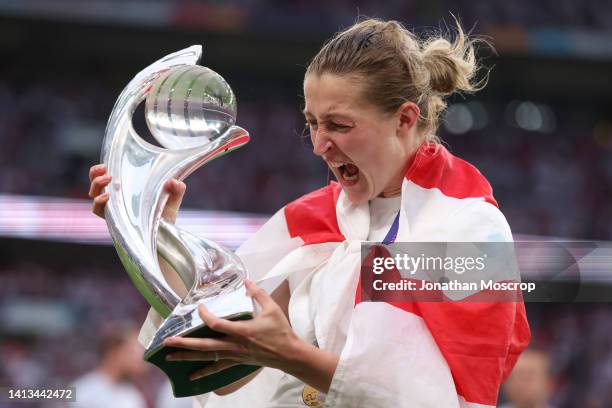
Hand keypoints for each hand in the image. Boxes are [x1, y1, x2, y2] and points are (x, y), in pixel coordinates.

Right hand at [88, 163, 185, 221]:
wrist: (166, 240)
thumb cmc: (166, 218)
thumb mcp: (173, 200)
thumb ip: (177, 189)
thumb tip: (173, 181)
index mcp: (126, 192)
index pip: (106, 179)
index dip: (99, 171)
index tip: (105, 165)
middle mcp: (117, 201)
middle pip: (95, 186)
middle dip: (95, 176)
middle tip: (103, 170)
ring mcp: (114, 212)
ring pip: (94, 197)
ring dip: (96, 186)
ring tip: (108, 179)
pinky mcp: (114, 222)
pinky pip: (100, 212)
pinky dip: (99, 203)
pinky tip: (107, 197)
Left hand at [163, 280, 302, 379]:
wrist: (288, 354)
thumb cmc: (280, 331)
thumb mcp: (272, 308)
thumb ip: (258, 294)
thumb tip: (247, 281)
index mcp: (242, 331)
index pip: (217, 324)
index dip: (205, 316)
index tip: (199, 307)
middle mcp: (234, 345)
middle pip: (204, 345)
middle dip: (184, 344)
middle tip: (167, 342)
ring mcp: (234, 355)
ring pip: (207, 357)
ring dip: (187, 357)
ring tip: (169, 356)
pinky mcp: (236, 361)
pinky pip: (217, 367)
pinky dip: (203, 372)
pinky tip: (192, 376)